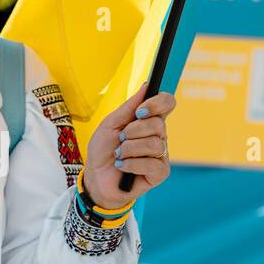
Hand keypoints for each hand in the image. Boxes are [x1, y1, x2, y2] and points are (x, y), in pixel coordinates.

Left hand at [82, 82, 175, 206]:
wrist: (95, 177)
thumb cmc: (103, 150)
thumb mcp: (110, 124)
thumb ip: (128, 107)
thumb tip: (147, 85)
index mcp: (149, 121)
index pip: (167, 103)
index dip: (158, 103)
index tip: (139, 111)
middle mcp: (158, 136)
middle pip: (158, 124)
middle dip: (133, 131)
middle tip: (120, 139)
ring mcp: (161, 155)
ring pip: (154, 144)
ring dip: (130, 149)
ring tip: (119, 154)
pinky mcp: (160, 173)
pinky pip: (152, 164)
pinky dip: (132, 164)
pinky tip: (123, 166)